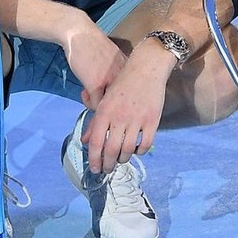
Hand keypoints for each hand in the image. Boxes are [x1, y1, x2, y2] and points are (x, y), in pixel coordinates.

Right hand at [60, 17, 124, 110]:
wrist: (79, 33)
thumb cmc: (93, 46)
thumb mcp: (113, 60)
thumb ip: (117, 75)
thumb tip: (115, 94)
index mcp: (130, 70)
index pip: (133, 94)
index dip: (121, 100)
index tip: (108, 94)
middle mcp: (124, 76)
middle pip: (123, 103)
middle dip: (110, 106)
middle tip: (99, 98)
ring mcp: (110, 80)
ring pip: (109, 107)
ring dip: (98, 105)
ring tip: (90, 95)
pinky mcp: (96, 84)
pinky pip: (95, 104)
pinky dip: (88, 102)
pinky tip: (84, 92)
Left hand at [81, 41, 174, 172]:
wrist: (146, 68)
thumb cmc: (123, 83)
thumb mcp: (105, 101)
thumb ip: (95, 122)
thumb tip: (84, 140)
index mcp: (104, 111)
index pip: (96, 142)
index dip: (94, 158)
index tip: (94, 168)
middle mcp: (119, 117)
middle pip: (111, 150)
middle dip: (108, 164)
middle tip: (107, 170)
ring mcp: (136, 119)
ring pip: (127, 150)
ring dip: (123, 159)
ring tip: (120, 160)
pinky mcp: (152, 120)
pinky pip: (145, 144)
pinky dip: (140, 151)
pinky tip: (136, 150)